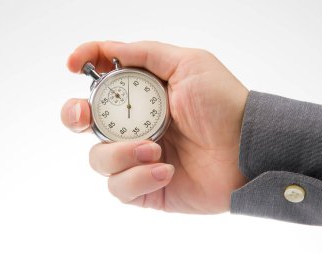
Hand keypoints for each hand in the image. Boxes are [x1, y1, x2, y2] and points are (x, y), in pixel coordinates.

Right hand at [61, 41, 248, 213]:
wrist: (247, 150)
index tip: (74, 65)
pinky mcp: (146, 187)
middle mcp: (134, 127)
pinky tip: (166, 171)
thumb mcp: (189, 64)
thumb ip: (146, 54)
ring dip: (120, 153)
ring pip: (98, 159)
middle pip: (84, 122)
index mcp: (141, 96)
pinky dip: (138, 178)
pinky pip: (119, 188)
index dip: (83, 68)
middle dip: (75, 115)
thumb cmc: (223, 104)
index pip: (101, 82)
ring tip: (155, 150)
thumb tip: (108, 50)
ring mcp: (137, 159)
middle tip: (84, 115)